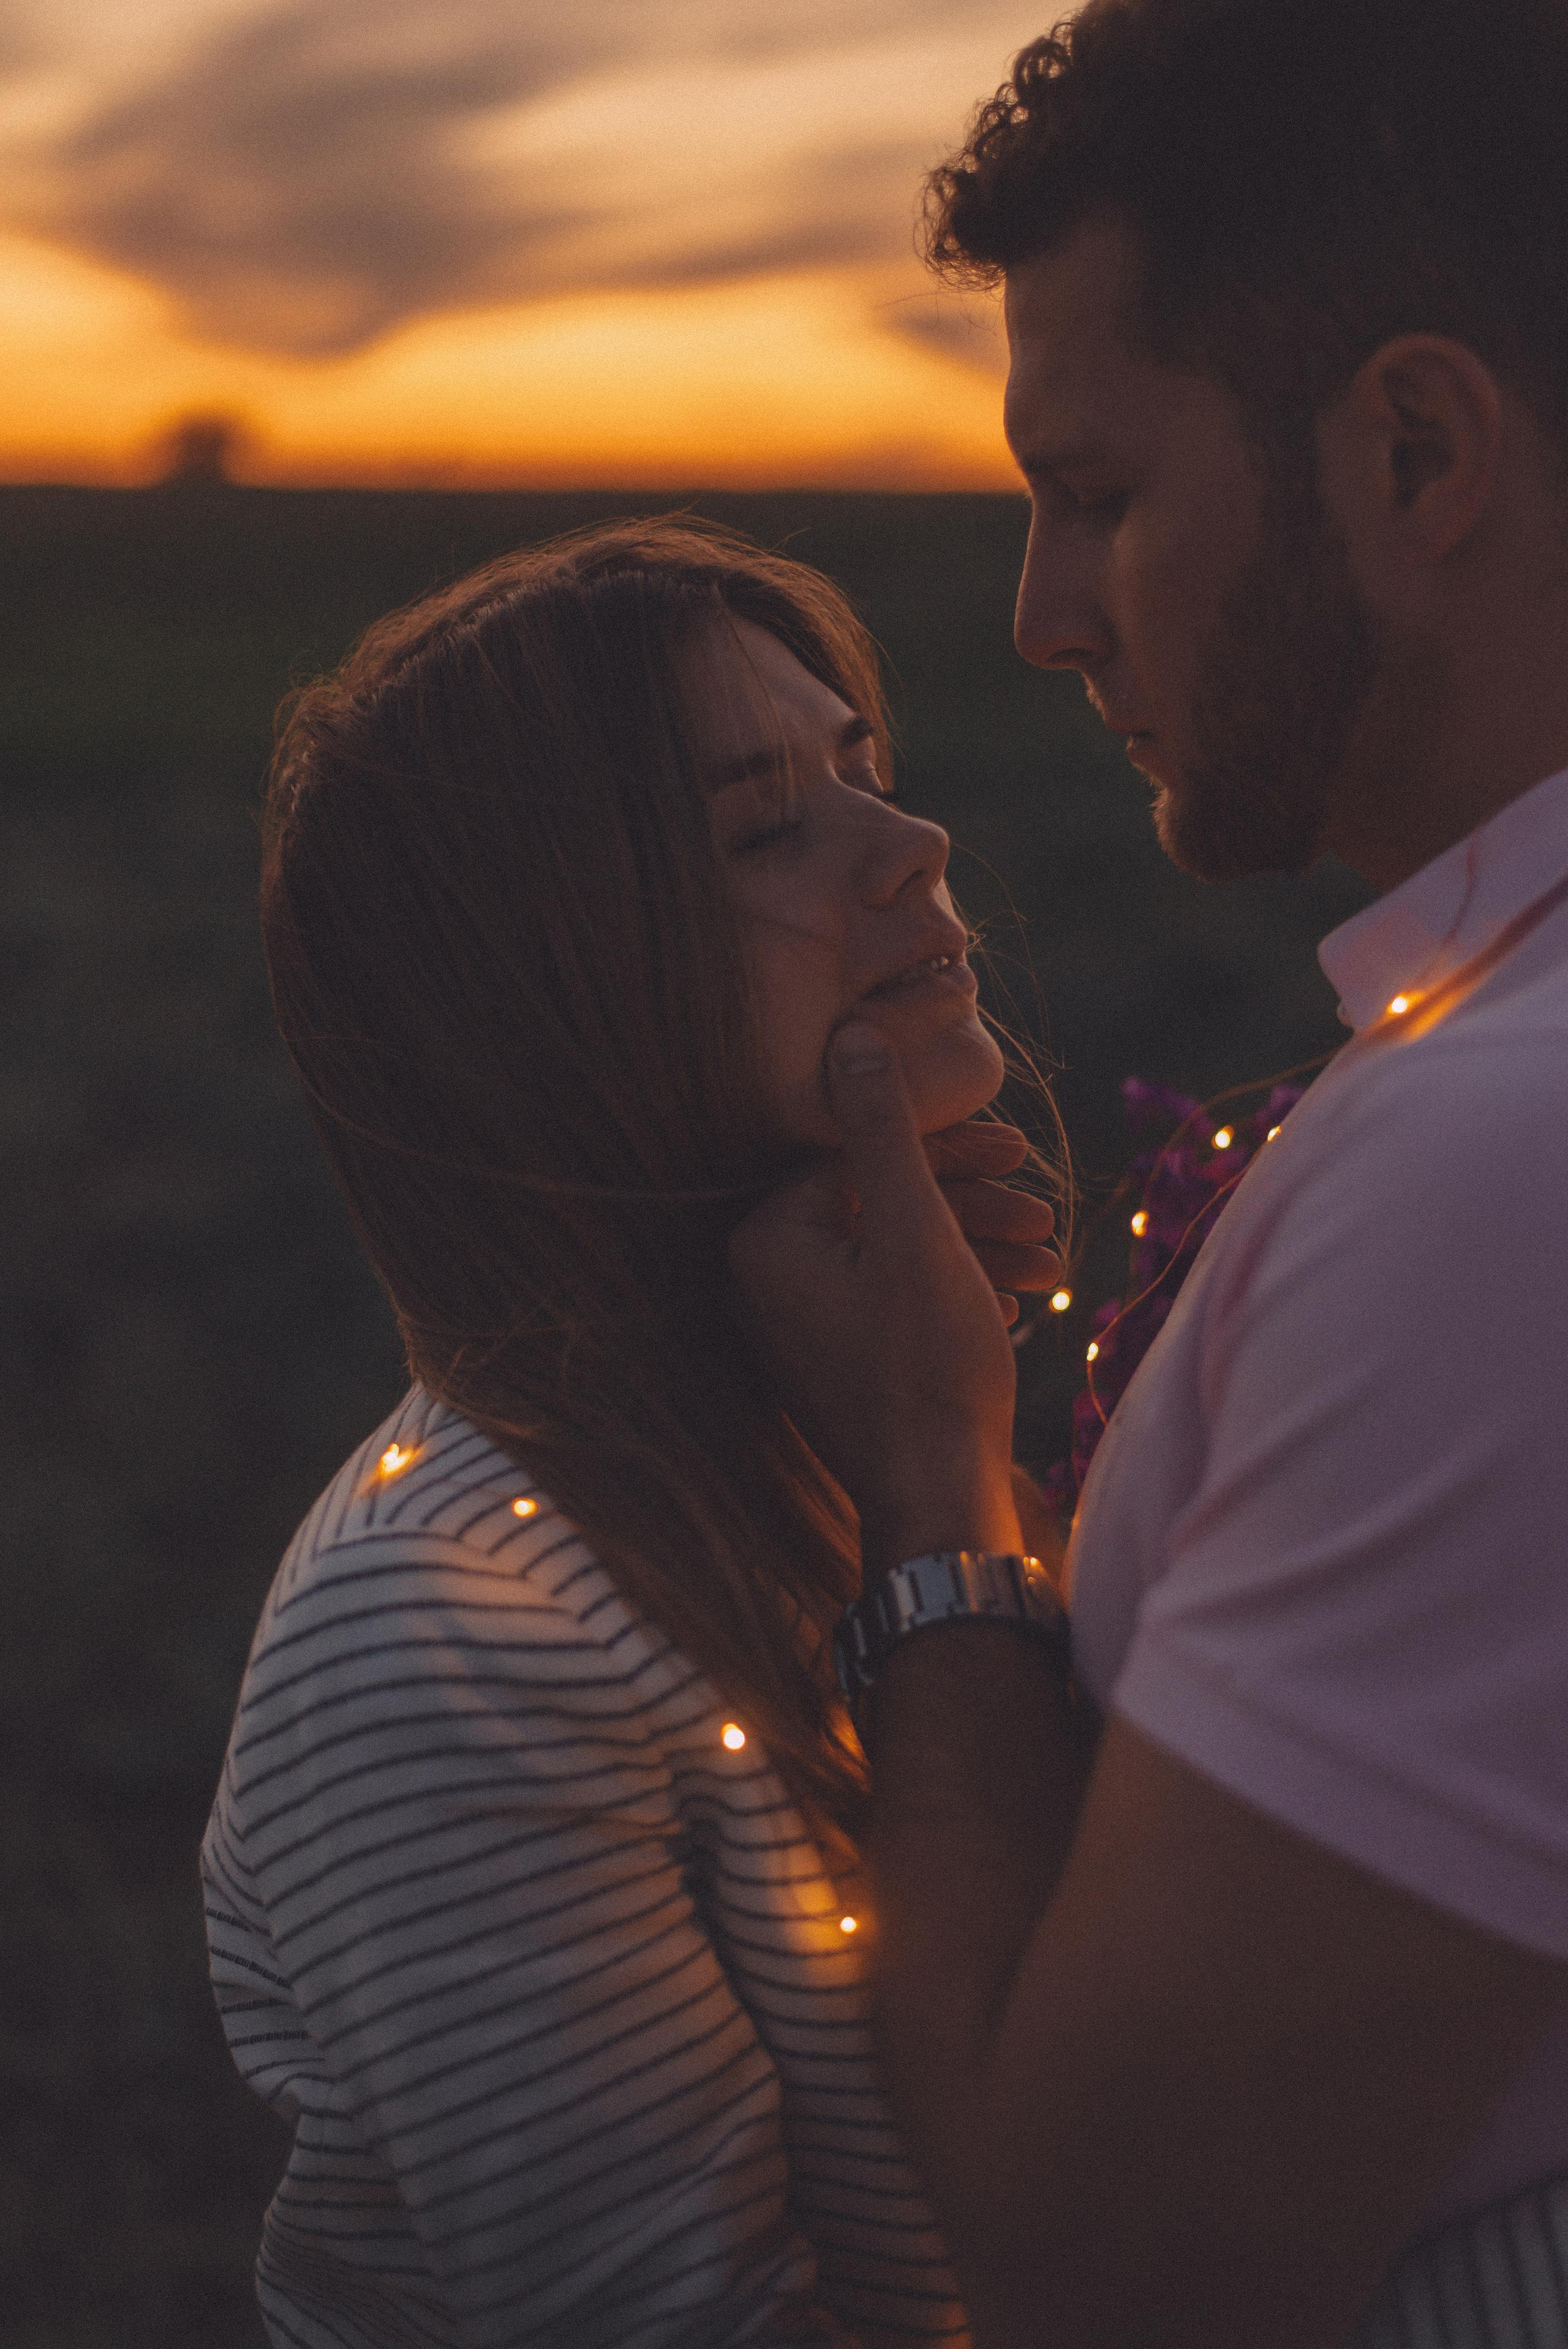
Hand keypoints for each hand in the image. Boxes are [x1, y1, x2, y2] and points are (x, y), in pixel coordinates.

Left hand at [730, 1022, 1043, 1573]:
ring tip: (1049, 1262)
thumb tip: (849, 1033)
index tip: (1016, 1151)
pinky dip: (956, 1289)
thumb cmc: (926, 1365)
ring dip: (975, 1245)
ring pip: (897, 1252)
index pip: (857, 1155)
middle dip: (969, 1202)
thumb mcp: (915, 1228)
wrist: (938, 1499)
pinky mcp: (836, 1360)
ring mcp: (800, 1325)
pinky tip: (1014, 1300)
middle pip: (880, 1202)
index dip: (946, 1147)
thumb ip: (883, 1128)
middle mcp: (767, 1279)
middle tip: (1042, 1212)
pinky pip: (895, 1300)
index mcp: (768, 1239)